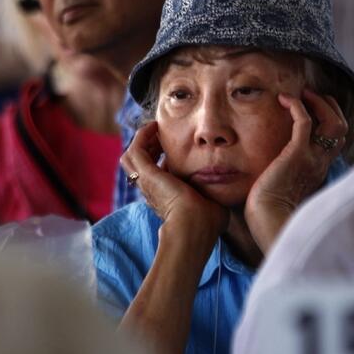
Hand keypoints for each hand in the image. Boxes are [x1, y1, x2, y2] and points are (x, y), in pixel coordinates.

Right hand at [121, 123, 227, 245]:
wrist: (195, 228)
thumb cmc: (207, 222)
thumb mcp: (210, 201)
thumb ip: (211, 192)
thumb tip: (222, 186)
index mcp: (165, 197)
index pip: (157, 174)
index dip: (162, 159)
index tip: (173, 151)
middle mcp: (152, 190)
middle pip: (139, 164)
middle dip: (149, 147)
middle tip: (161, 136)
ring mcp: (147, 183)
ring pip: (132, 157)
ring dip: (143, 141)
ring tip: (156, 130)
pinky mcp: (147, 175)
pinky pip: (136, 149)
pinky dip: (143, 135)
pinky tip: (155, 126)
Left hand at [245, 89, 347, 252]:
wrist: (268, 222)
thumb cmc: (269, 211)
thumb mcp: (284, 190)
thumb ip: (287, 179)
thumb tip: (273, 171)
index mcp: (319, 171)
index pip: (336, 140)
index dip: (330, 120)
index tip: (314, 109)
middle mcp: (321, 163)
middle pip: (341, 128)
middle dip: (329, 106)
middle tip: (311, 96)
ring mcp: (312, 158)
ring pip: (332, 122)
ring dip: (319, 102)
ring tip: (303, 93)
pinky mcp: (297, 154)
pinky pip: (304, 122)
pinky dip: (297, 106)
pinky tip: (284, 99)